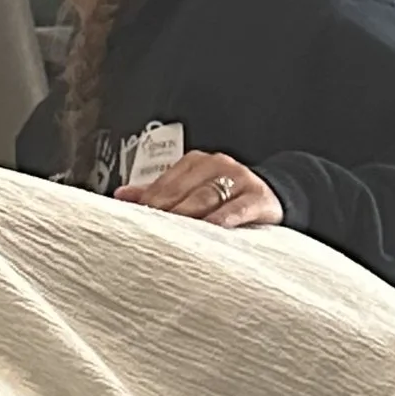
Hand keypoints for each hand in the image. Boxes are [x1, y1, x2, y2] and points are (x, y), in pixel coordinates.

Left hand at [115, 151, 283, 229]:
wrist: (273, 194)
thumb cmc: (225, 196)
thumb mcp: (194, 188)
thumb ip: (160, 192)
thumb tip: (121, 195)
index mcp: (196, 163)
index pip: (167, 181)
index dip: (150, 201)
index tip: (135, 220)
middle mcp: (217, 166)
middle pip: (185, 190)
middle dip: (166, 211)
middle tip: (149, 231)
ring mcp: (240, 179)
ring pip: (208, 197)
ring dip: (189, 215)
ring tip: (173, 233)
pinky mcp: (259, 198)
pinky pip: (239, 208)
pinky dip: (224, 218)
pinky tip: (212, 229)